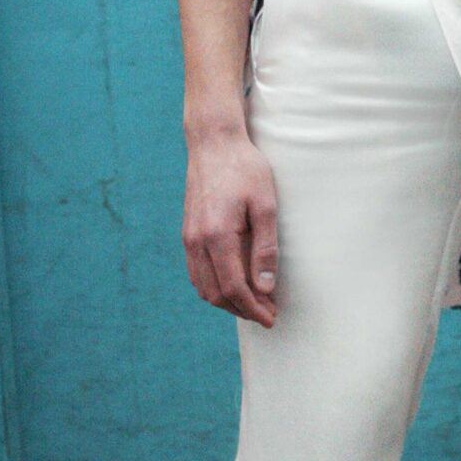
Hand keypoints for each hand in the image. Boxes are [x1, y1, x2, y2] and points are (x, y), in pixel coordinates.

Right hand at [182, 130, 279, 325]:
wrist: (213, 143)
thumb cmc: (245, 169)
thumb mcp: (266, 205)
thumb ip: (266, 248)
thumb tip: (266, 287)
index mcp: (217, 236)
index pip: (234, 288)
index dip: (254, 308)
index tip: (272, 317)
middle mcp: (196, 241)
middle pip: (216, 294)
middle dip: (242, 310)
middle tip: (268, 313)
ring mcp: (189, 238)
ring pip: (203, 287)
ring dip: (227, 301)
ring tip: (254, 303)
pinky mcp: (188, 233)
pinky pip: (197, 272)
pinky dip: (214, 287)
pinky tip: (234, 285)